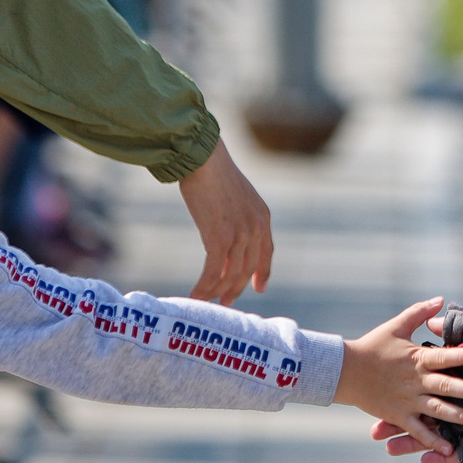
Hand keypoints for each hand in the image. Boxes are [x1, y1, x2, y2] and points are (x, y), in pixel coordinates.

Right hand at [177, 140, 270, 302]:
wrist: (203, 159)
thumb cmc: (212, 172)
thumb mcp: (235, 195)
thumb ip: (237, 215)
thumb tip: (225, 226)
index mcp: (262, 217)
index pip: (267, 253)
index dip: (263, 272)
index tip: (259, 287)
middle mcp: (256, 228)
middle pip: (248, 269)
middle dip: (236, 288)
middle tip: (225, 302)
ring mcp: (239, 235)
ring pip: (230, 275)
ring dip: (217, 292)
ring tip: (206, 302)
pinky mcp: (219, 239)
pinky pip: (213, 273)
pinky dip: (204, 288)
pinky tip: (195, 295)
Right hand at [336, 297, 462, 460]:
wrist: (344, 371)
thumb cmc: (372, 346)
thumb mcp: (397, 326)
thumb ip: (419, 313)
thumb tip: (440, 300)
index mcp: (417, 359)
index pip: (442, 356)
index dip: (459, 354)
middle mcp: (415, 381)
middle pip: (445, 386)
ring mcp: (407, 401)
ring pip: (437, 410)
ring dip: (458, 416)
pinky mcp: (398, 416)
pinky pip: (418, 431)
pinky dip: (433, 440)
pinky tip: (451, 449)